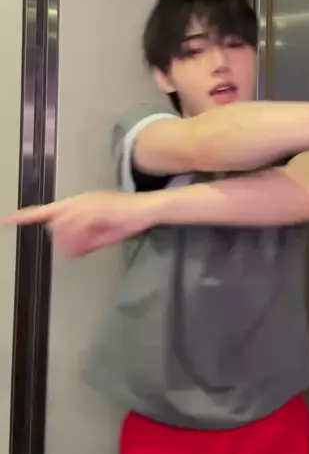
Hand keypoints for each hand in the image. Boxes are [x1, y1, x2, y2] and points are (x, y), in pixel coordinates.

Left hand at [1, 191, 151, 255]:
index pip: (47, 210)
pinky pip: (79, 225)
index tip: (7, 220)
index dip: (26, 216)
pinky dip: (79, 239)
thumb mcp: (105, 235)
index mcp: (79, 204)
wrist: (149, 208)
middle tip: (78, 251)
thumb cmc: (129, 219)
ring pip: (64, 224)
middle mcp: (80, 200)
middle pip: (54, 221)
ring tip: (84, 249)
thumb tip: (73, 253)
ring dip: (69, 241)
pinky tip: (86, 245)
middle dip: (60, 240)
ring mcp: (89, 203)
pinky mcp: (98, 208)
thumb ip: (88, 242)